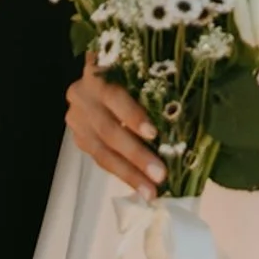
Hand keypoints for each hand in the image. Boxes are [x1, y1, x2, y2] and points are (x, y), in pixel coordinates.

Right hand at [67, 57, 167, 200]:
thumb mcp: (142, 68)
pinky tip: (140, 186)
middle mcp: (82, 92)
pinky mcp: (78, 136)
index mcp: (99, 68)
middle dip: (135, 154)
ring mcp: (76, 117)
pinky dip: (121, 173)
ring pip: (101, 150)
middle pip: (108, 128)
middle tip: (159, 174)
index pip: (113, 93)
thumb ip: (155, 84)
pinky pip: (99, 159)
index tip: (153, 134)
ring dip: (128, 173)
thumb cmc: (136, 68)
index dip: (132, 115)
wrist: (100, 73)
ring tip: (151, 190)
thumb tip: (182, 112)